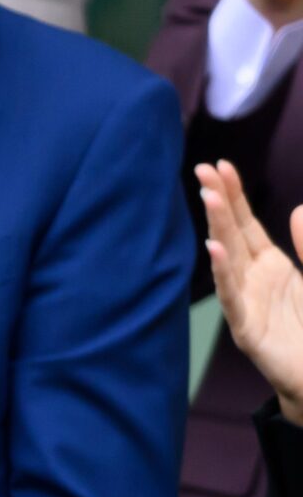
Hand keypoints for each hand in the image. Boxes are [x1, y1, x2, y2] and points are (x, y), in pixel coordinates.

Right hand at [200, 161, 302, 425]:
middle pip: (232, 234)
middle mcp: (252, 280)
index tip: (221, 166)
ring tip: (208, 197)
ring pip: (228, 259)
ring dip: (217, 228)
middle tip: (203, 169)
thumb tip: (297, 209)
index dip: (235, 195)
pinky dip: (221, 273)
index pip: (246, 223)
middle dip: (218, 202)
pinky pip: (232, 298)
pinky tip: (213, 249)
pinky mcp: (247, 330)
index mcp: (269, 265)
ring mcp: (246, 303)